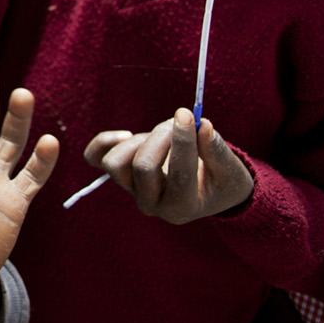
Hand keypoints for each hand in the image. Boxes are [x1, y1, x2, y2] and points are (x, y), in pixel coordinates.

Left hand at [84, 110, 253, 224]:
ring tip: (161, 134)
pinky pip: (94, 157)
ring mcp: (131, 190)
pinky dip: (104, 141)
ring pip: (115, 163)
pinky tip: (126, 134)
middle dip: (162, 137)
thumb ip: (216, 150)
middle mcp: (152, 204)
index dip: (182, 142)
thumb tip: (202, 125)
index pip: (179, 175)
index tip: (186, 114)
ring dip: (138, 140)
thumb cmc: (221, 179)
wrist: (205, 189)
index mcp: (183, 208)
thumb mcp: (229, 170)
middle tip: (181, 118)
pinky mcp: (118, 175)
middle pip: (143, 167)